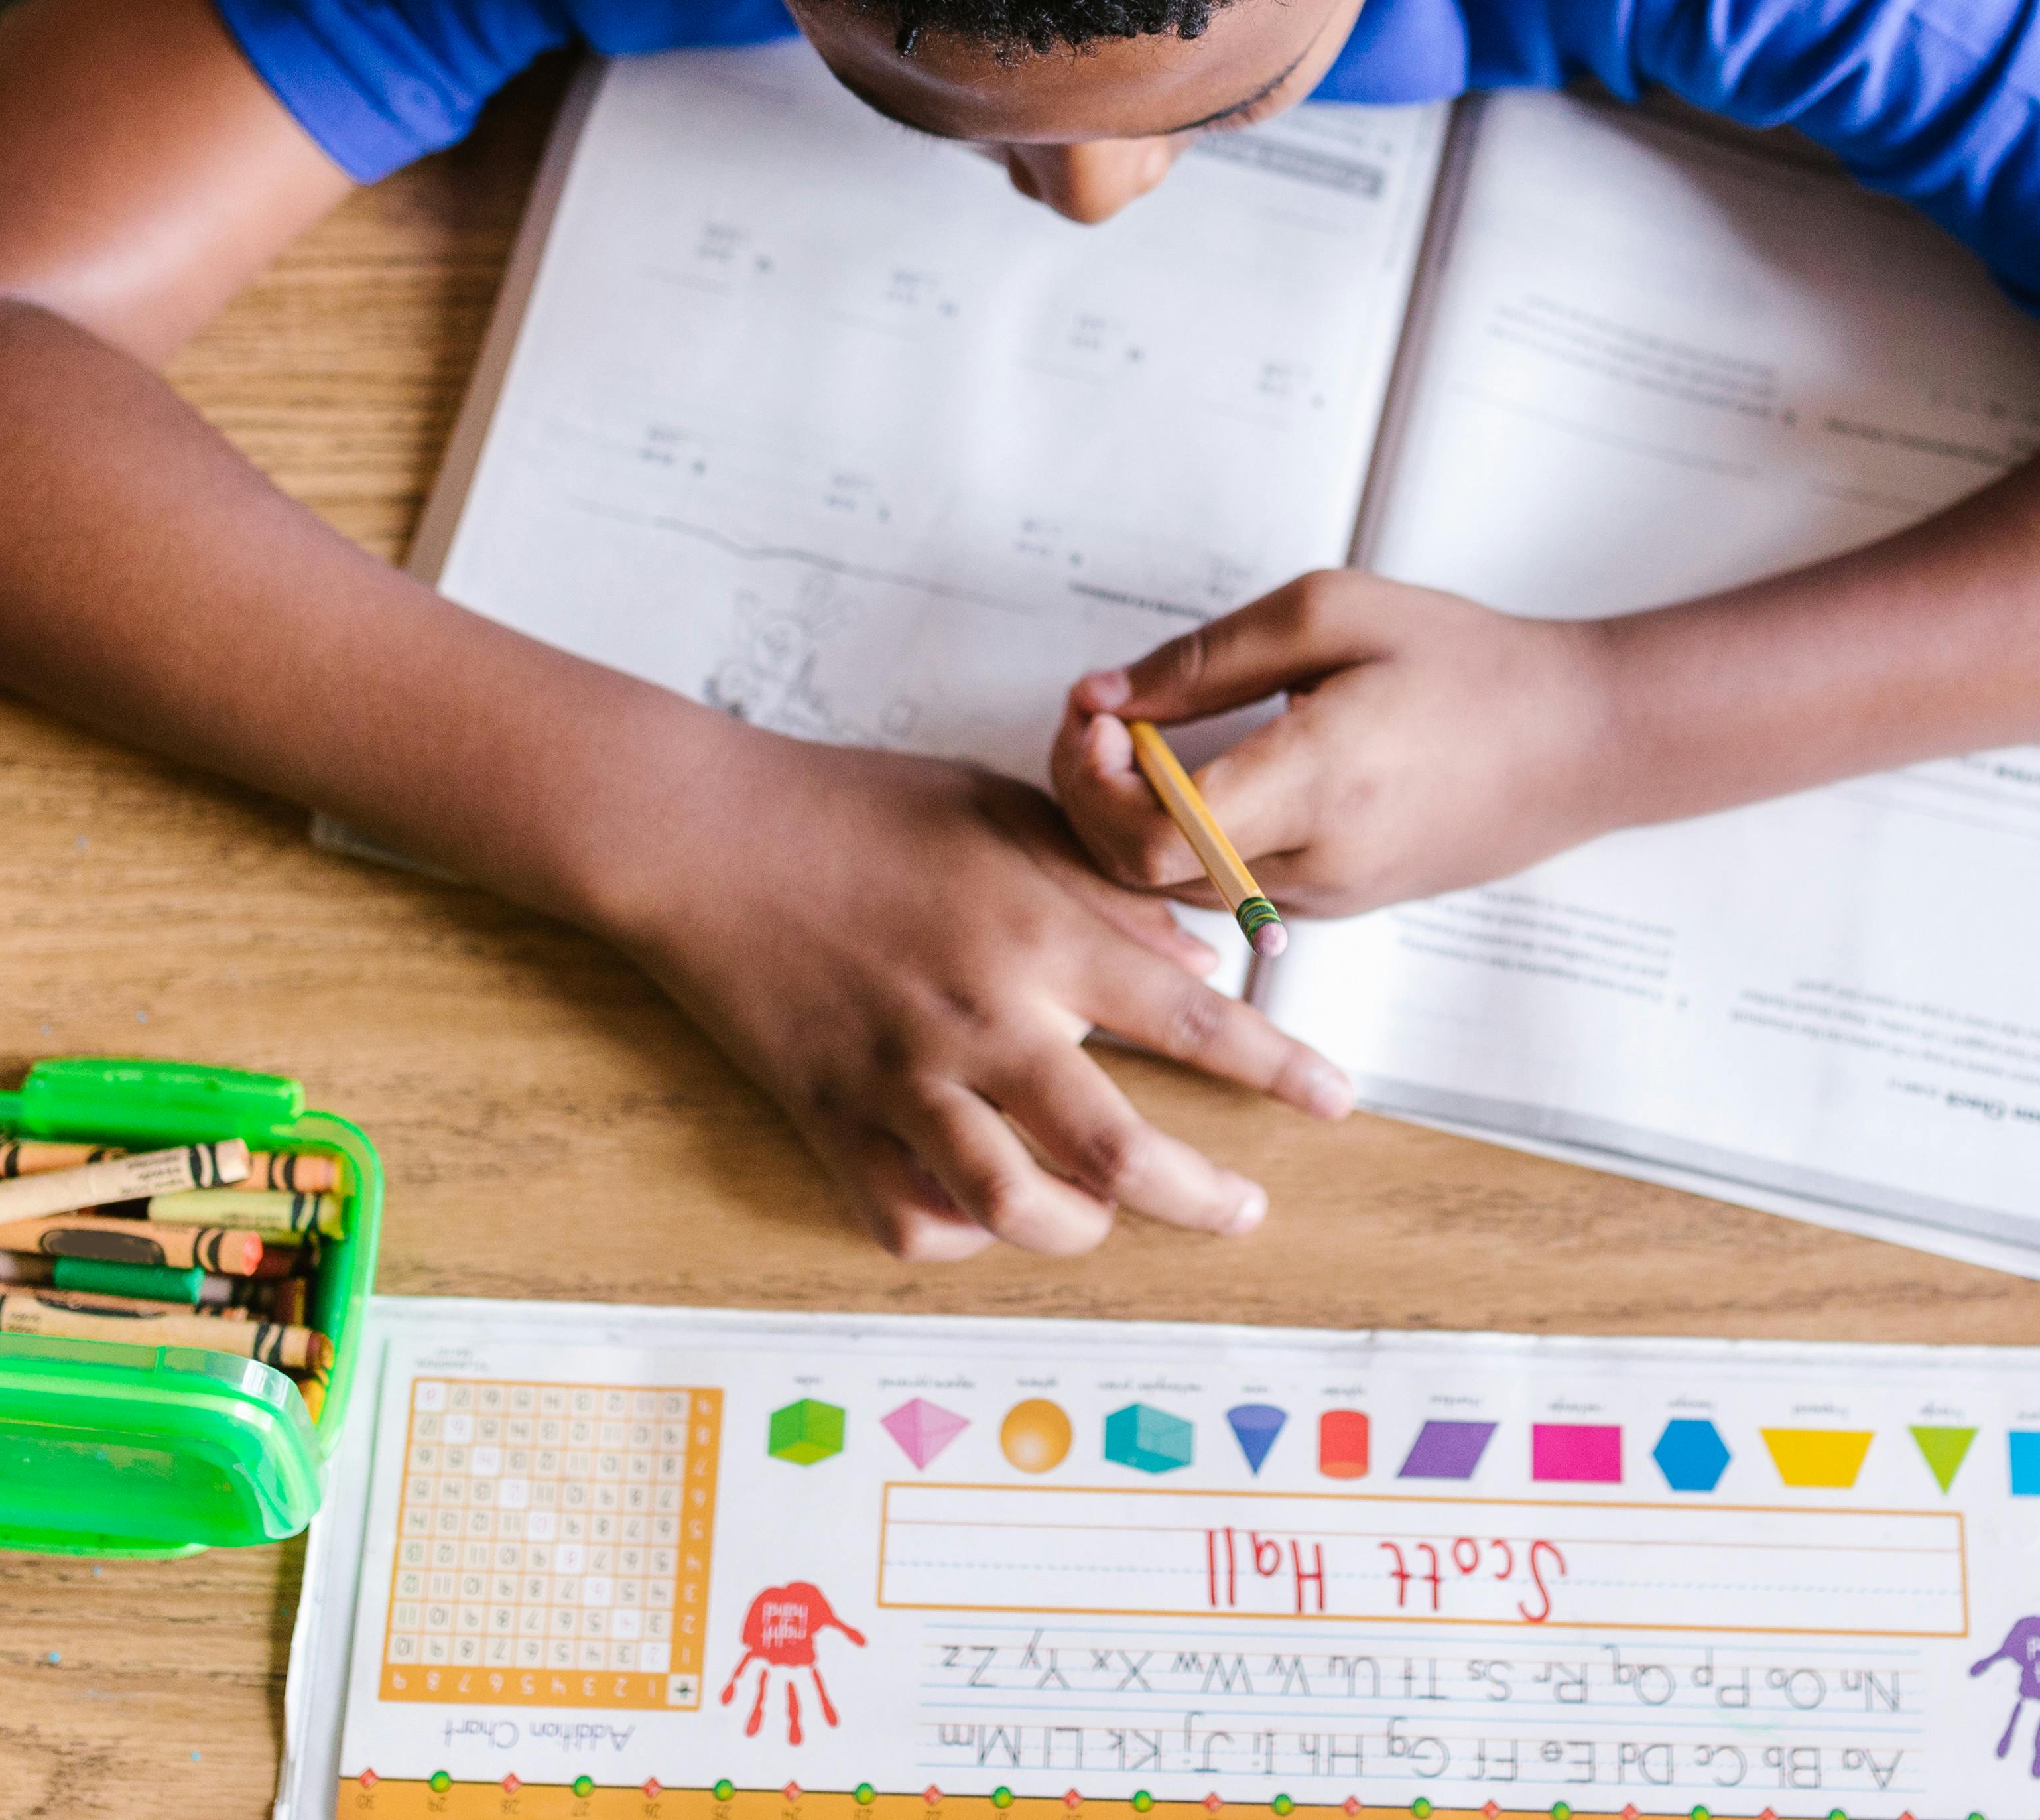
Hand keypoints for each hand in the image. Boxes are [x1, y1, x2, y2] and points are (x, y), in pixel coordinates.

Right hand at [604, 721, 1352, 1260]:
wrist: (704, 836)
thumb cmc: (853, 808)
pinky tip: (985, 1208)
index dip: (1278, 1069)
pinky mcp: (831, 1120)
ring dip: (1081, 1230)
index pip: (1192, 1020)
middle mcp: (982, 1022)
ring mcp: (902, 1082)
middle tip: (1241, 1209)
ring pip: (1019, 1208)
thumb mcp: (1002, 814)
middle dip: (1203, 1198)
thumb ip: (1102, 884)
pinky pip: (911, 1220)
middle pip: (1120, 1154)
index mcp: (1035, 937)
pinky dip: (961, 1232)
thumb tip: (1190, 945)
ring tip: (1105, 1216)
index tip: (1335, 1099)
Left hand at [1049, 570, 1625, 921]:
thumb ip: (1210, 658)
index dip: (1095, 779)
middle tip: (1102, 718)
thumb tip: (1105, 697)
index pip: (1156, 833)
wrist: (1580, 743)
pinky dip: (1178, 843)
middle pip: (1145, 875)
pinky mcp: (1334, 905)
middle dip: (1093, 797)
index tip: (1101, 711)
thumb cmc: (1468, 664)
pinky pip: (1223, 890)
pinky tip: (1186, 779)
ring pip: (1176, 891)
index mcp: (1319, 783)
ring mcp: (1326, 898)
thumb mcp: (1335, 612)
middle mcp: (1317, 864)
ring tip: (1139, 741)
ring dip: (1130, 821)